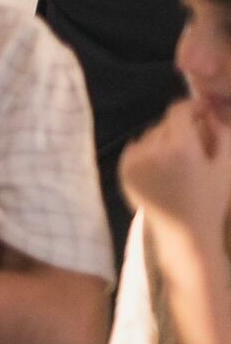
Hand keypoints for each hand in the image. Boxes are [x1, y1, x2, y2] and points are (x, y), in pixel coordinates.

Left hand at [122, 100, 230, 238]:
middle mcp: (153, 151)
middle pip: (165, 124)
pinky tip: (162, 169)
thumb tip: (209, 111)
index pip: (179, 111)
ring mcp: (134, 161)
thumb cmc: (210, 202)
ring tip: (178, 160)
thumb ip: (222, 134)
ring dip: (164, 140)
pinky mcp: (123, 171)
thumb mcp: (225, 167)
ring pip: (150, 135)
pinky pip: (136, 149)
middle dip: (181, 128)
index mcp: (181, 149)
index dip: (191, 107)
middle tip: (195, 141)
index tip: (201, 111)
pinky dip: (147, 152)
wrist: (185, 235)